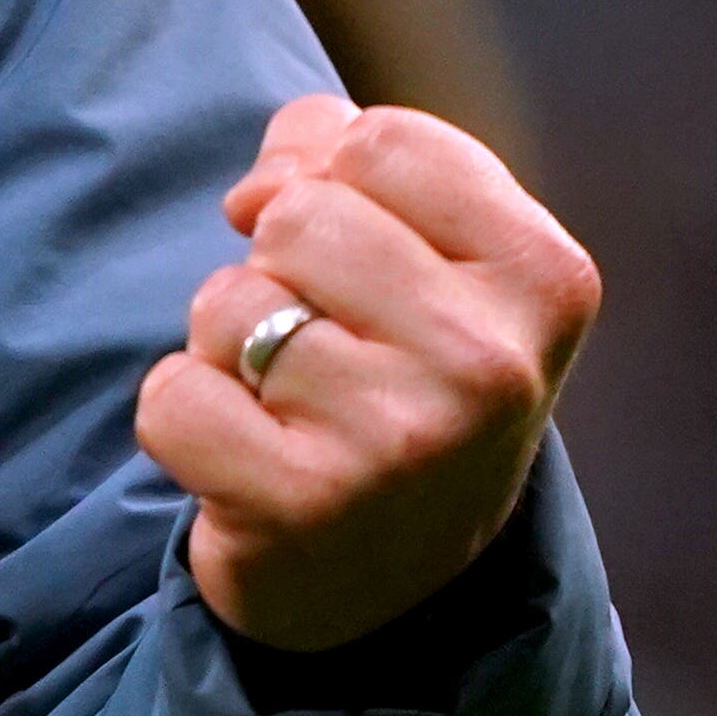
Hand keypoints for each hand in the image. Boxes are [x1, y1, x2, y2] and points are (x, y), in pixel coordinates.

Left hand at [134, 94, 602, 653]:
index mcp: (544, 278)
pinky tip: (248, 461)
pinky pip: (171, 396)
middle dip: (278, 270)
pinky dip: (183, 420)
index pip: (382, 140)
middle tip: (323, 351)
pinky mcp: (303, 504)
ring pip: (227, 302)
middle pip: (296, 215)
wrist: (390, 575)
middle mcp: (488, 362)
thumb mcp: (425, 254)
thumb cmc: (397, 375)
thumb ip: (345, 159)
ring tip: (291, 409)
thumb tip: (259, 188)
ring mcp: (401, 439)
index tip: (349, 256)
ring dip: (228, 348)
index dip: (331, 177)